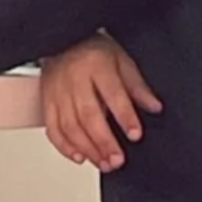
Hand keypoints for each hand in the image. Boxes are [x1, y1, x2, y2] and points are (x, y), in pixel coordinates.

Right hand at [40, 33, 161, 171]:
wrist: (62, 39)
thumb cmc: (93, 50)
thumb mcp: (121, 60)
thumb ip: (137, 86)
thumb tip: (155, 107)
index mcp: (96, 65)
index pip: (112, 94)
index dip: (125, 116)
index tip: (135, 135)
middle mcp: (74, 79)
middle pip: (88, 115)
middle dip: (104, 141)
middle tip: (117, 160)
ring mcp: (57, 91)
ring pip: (70, 126)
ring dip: (87, 149)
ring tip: (104, 163)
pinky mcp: (46, 101)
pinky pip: (52, 129)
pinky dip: (65, 147)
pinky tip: (79, 156)